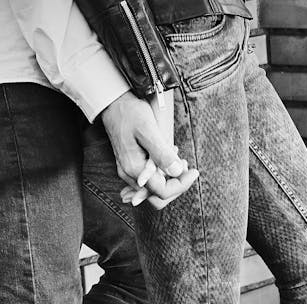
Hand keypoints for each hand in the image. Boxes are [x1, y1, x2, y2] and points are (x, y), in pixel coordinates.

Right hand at [101, 91, 197, 208]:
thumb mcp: (148, 130)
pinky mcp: (130, 166)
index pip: (163, 192)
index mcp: (135, 169)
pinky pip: (149, 180)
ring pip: (154, 189)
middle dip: (176, 185)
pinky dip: (162, 174)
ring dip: (170, 178)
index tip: (194, 171)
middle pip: (158, 196)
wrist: (112, 103)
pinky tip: (168, 159)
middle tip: (187, 166)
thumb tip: (177, 171)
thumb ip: (162, 153)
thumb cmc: (130, 112)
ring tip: (179, 158)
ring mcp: (128, 172)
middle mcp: (129, 175)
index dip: (182, 185)